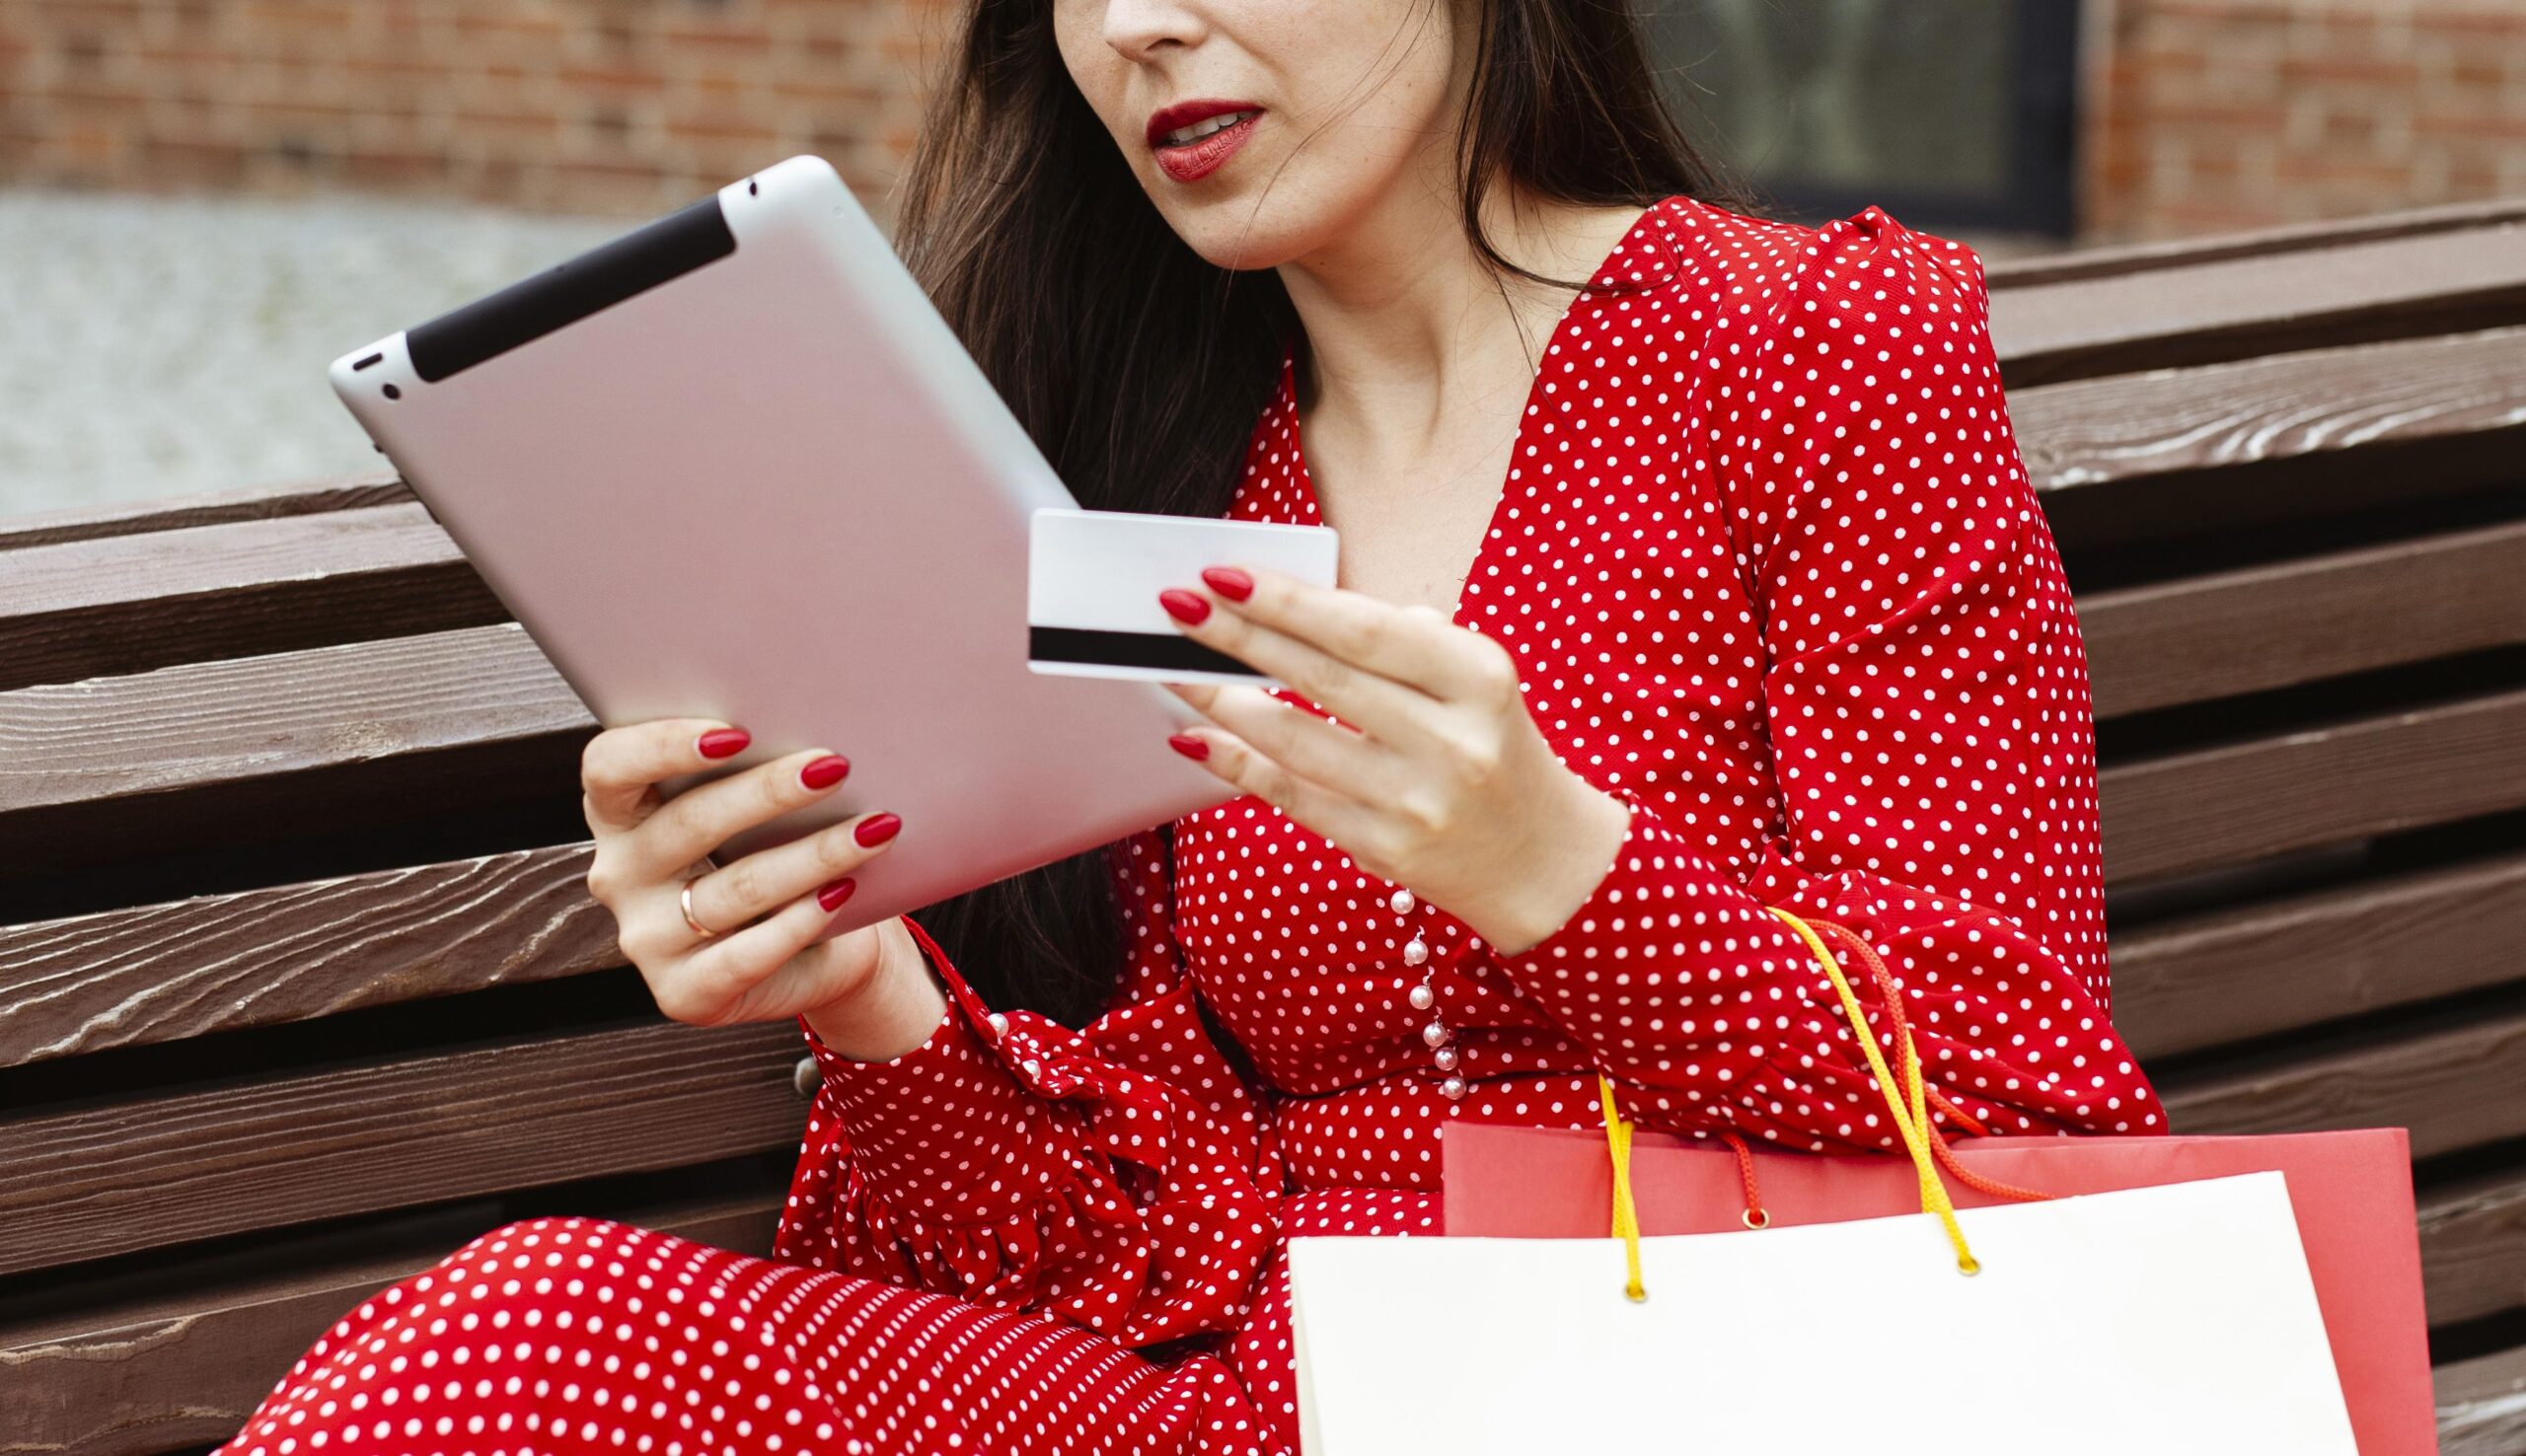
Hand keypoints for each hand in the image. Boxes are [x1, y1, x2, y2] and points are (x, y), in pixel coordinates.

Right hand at [579, 718, 945, 1056]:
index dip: (663, 744)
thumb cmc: (778, 852)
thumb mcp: (757, 809)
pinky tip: (843, 892)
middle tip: (833, 766)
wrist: (815, 950)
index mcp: (619, 815)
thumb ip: (753, 765)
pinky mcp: (684, 993)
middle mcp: (618, 876)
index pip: (609, 767)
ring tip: (875, 827)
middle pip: (687, 823)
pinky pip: (747, 953)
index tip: (737, 731)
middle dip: (767, 791)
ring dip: (813, 853)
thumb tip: (815, 720)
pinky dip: (801, 919)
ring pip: (733, 887)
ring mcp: (646, 940)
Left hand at [1154, 566, 1631, 956]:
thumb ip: (1403, 641)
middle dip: (1239, 636)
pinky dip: (1236, 764)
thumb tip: (1293, 610)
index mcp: (1478, 678)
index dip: (1287, 600)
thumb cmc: (1492, 748)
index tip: (1224, 574)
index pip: (1365, 628)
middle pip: (1323, 677)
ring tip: (1175, 668)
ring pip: (1295, 740)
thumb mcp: (1476, 681)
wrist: (1540, 859)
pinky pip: (1292, 796)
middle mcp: (1451, 740)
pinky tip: (1195, 737)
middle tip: (1178, 606)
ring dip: (1222, 699)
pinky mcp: (1385, 849)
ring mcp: (1416, 800)